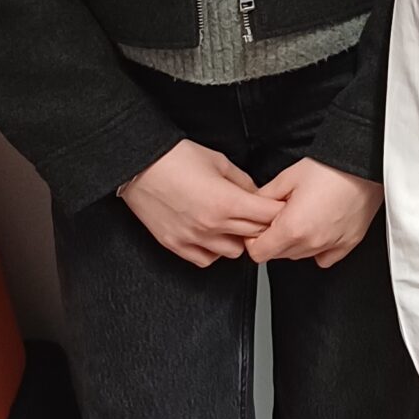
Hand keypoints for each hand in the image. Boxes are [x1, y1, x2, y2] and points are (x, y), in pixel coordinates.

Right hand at [118, 140, 279, 266]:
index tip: (279, 206)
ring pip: (233, 252)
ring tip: (232, 224)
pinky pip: (206, 260)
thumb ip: (243, 181)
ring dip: (238, 239)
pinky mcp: (176, 245)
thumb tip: (257, 194)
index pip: (268, 216)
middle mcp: (212, 225)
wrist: (139, 165)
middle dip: (262, 224)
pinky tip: (212, 236)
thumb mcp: (219, 161)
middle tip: (259, 214)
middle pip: (255, 235)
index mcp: (226, 201)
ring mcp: (193, 238)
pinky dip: (214, 250)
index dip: (277, 210)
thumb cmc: (176, 158)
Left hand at [246, 158, 383, 267]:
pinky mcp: (348, 243)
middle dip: (274, 238)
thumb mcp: (287, 177)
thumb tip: (252, 206)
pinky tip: (318, 229)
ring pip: (300, 255)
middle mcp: (312, 242)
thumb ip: (264, 197)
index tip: (259, 226)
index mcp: (292, 228)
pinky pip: (325, 257)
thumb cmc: (330, 168)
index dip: (253, 239)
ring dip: (295, 242)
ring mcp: (331, 245)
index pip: (259, 253)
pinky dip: (318, 248)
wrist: (363, 164)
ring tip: (303, 216)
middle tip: (281, 215)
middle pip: (278, 254)